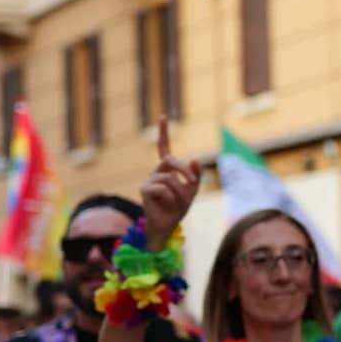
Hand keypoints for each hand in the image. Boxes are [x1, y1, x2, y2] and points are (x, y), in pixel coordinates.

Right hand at [142, 118, 201, 245]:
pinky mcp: (145, 189)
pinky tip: (168, 204)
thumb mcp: (192, 190)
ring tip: (180, 202)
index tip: (162, 116)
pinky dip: (172, 197)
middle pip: (170, 159)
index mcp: (168, 169)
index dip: (163, 132)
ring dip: (181, 191)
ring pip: (170, 178)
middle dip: (184, 170)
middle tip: (193, 182)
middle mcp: (156, 171)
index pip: (163, 147)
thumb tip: (195, 160)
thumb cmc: (178, 207)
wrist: (167, 225)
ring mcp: (149, 180)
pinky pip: (164, 188)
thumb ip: (194, 176)